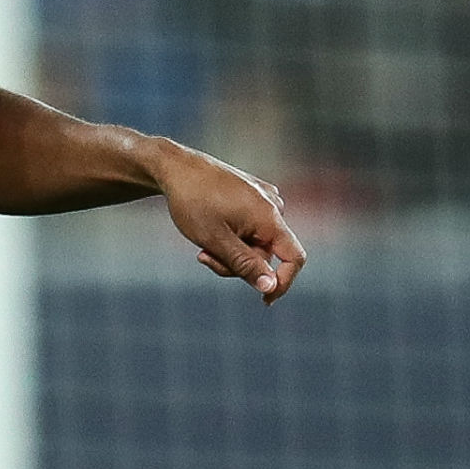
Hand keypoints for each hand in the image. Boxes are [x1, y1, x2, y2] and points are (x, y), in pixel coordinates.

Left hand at [153, 143, 305, 304]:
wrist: (174, 167)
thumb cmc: (192, 203)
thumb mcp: (216, 240)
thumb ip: (245, 265)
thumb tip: (270, 288)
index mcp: (270, 216)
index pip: (294, 258)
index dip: (283, 282)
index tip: (264, 301)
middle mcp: (274, 206)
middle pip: (266, 254)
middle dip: (237, 264)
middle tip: (203, 258)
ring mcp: (263, 198)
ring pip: (255, 242)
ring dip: (231, 251)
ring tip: (202, 241)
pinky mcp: (252, 194)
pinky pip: (249, 227)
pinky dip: (231, 235)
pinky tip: (210, 227)